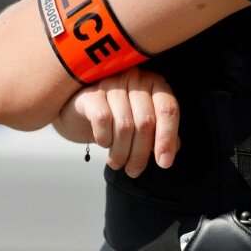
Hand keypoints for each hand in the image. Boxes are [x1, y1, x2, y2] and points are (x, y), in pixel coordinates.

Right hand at [54, 68, 179, 177]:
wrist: (82, 111)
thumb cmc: (119, 117)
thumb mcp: (143, 125)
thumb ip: (159, 135)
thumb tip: (166, 155)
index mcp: (155, 84)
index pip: (168, 110)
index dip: (167, 138)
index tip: (164, 163)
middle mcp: (135, 79)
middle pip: (146, 122)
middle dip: (141, 154)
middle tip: (134, 171)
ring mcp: (112, 83)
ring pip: (124, 125)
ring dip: (121, 153)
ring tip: (118, 163)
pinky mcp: (91, 93)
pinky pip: (103, 120)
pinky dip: (105, 139)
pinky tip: (104, 144)